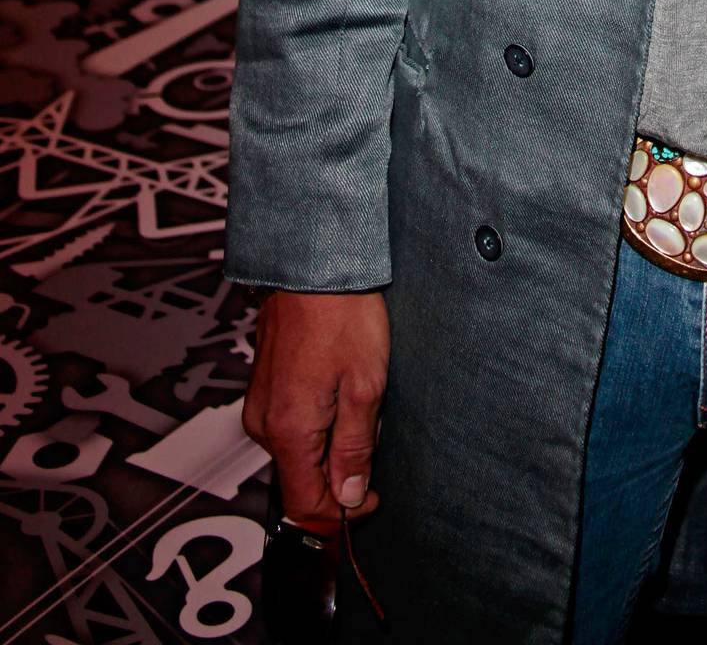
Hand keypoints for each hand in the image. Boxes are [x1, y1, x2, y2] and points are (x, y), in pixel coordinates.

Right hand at [242, 289, 389, 527]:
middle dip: (341, 470)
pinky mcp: (264, 385)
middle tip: (374, 430)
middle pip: (302, 478)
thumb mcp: (365, 386)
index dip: (341, 513)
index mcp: (288, 431)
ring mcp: (260, 402)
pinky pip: (291, 423)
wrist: (313, 264)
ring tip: (359, 397)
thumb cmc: (343, 316)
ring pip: (298, 450)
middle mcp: (264, 423)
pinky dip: (318, 420)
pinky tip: (341, 385)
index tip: (371, 497)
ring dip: (331, 441)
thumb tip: (349, 498)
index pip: (305, 504)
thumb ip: (354, 448)